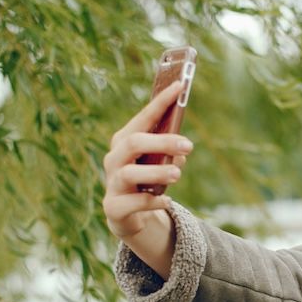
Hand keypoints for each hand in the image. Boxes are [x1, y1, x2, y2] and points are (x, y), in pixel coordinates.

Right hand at [102, 81, 193, 277]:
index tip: (180, 86)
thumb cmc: (147, 180)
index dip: (161, 102)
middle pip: (133, 142)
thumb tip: (181, 149)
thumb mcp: (160, 163)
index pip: (143, 117)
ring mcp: (112, 183)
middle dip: (162, 142)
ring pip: (130, 173)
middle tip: (189, 145)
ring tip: (177, 174)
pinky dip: (153, 201)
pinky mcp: (114, 208)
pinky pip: (134, 203)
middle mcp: (114, 159)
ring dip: (157, 172)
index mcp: (125, 141)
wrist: (128, 216)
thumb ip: (171, 152)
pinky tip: (166, 201)